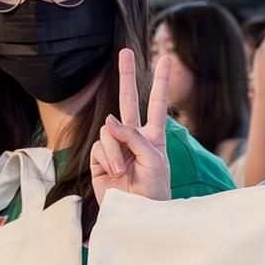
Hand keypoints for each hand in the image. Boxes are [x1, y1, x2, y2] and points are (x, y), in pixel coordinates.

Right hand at [91, 49, 172, 204]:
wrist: (138, 212)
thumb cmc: (154, 188)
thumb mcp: (153, 159)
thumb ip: (133, 136)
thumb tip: (108, 119)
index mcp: (153, 135)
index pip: (157, 103)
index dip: (160, 81)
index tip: (165, 57)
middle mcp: (134, 137)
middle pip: (128, 100)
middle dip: (127, 76)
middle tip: (125, 52)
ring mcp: (116, 146)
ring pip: (109, 130)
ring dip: (115, 151)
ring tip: (122, 170)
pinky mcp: (100, 157)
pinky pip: (100, 146)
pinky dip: (107, 158)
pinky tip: (114, 172)